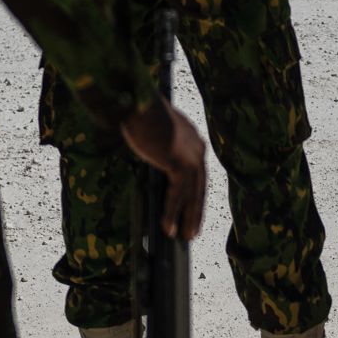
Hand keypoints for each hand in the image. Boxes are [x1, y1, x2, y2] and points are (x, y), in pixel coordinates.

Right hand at [121, 97, 207, 240]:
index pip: (198, 171)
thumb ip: (160, 145)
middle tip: (193, 231)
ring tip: (185, 237)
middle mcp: (197, 148)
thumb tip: (155, 160)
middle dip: (196, 210)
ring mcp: (191, 157)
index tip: (194, 207)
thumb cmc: (140, 110)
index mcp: (194, 138)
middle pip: (200, 187)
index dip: (195, 192)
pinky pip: (177, 195)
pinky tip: (168, 228)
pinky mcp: (180, 164)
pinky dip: (171, 213)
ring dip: (189, 218)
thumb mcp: (155, 129)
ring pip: (193, 195)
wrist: (138, 101)